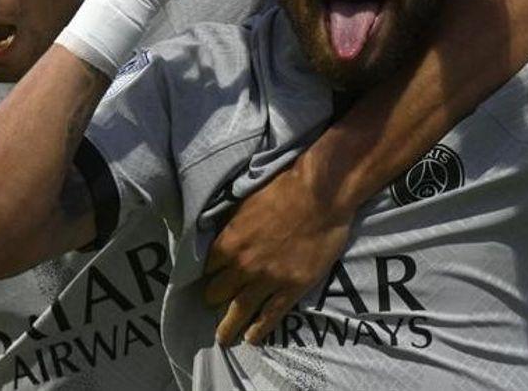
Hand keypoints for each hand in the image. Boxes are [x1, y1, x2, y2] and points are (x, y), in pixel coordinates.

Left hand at [202, 163, 352, 345]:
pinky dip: (259, 329)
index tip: (209, 279)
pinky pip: (270, 316)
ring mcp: (267, 279)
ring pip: (239, 310)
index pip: (207, 268)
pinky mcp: (292, 288)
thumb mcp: (246, 201)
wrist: (321, 195)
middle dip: (215, 297)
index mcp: (229, 241)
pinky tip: (252, 339)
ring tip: (223, 337)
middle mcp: (243, 265)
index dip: (208, 274)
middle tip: (215, 303)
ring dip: (228, 327)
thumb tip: (220, 232)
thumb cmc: (284, 189)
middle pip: (217, 292)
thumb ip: (231, 224)